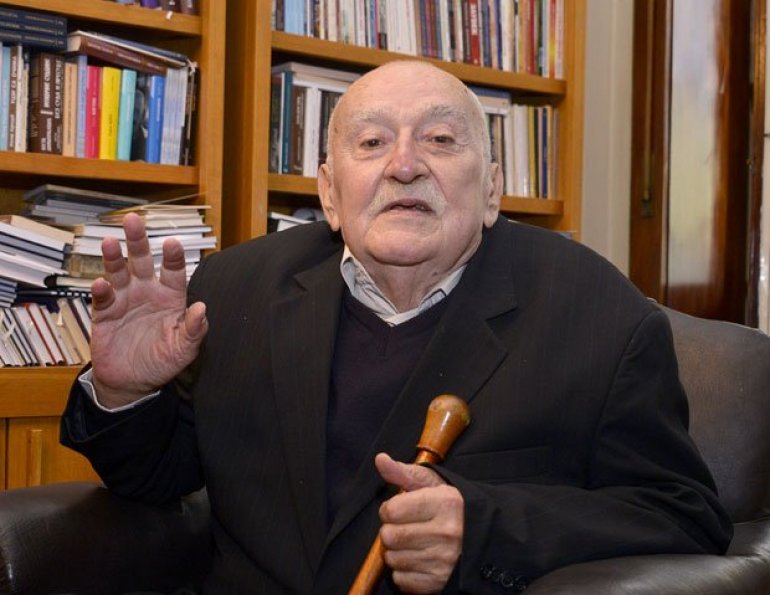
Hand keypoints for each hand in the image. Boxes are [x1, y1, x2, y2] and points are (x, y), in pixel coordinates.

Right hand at [89, 213, 207, 407]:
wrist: (133, 381)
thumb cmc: (163, 361)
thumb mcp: (184, 349)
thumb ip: (194, 330)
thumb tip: (202, 309)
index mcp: (170, 297)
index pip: (174, 272)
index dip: (173, 257)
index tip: (173, 243)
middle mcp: (147, 292)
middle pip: (142, 261)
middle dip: (138, 241)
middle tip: (134, 221)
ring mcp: (124, 301)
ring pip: (119, 273)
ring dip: (114, 258)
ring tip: (110, 242)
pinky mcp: (105, 314)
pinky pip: (103, 299)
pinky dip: (101, 291)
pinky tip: (101, 283)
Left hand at [375, 452, 463, 593]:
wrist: (486, 540)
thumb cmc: (454, 509)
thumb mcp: (434, 485)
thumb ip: (404, 473)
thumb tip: (380, 459)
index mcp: (445, 503)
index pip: (391, 510)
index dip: (390, 509)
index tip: (400, 510)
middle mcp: (446, 532)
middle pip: (389, 536)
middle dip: (391, 531)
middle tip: (406, 527)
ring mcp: (443, 560)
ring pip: (392, 559)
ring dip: (397, 552)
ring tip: (414, 543)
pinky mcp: (439, 583)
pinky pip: (401, 580)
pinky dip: (404, 571)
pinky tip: (419, 560)